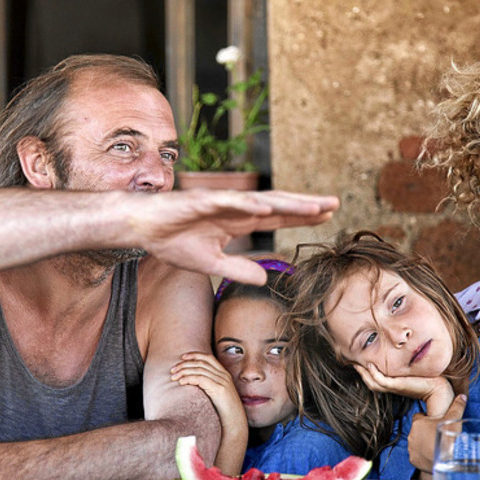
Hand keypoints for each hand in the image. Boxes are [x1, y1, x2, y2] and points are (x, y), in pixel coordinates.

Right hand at [134, 189, 338, 284]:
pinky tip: (270, 207)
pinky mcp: (203, 201)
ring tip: (314, 205)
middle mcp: (235, 209)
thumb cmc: (173, 241)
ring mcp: (221, 203)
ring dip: (288, 203)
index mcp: (238, 222)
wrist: (143, 227)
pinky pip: (230, 203)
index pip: (277, 218)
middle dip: (307, 205)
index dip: (302, 217)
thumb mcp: (212, 264)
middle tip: (336, 203)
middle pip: (278, 205)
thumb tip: (265, 279)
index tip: (327, 217)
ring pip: (261, 200)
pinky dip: (249, 204)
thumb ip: (239, 269)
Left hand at [170, 352, 246, 434]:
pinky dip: (189, 378)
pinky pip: (201, 379)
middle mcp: (223, 375)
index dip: (195, 355)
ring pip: (199, 369)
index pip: (208, 357)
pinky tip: (181, 382)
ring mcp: (222, 381)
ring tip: (174, 377)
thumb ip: (208, 384)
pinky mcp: (219, 389)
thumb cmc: (224, 410)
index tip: (182, 357)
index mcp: (224, 373)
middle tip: (173, 369)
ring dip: (184, 372)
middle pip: (201, 362)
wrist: (235, 420)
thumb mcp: (216, 393)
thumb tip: (191, 380)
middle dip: (185, 364)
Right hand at [354, 363, 453, 415]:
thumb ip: (408, 364)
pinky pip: (381, 381)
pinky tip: (370, 365)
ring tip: (357, 362)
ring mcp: (395, 387)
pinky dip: (373, 374)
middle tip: (352, 359)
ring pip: (373, 383)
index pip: (375, 379)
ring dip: (363, 373)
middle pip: (370, 382)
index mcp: (395, 384)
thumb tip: (406, 349)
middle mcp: (393, 387)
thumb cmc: (431, 378)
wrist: (440, 389)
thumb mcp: (415, 369)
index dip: (365, 371)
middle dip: (360, 371)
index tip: (360, 359)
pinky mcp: (399, 386)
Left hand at [408, 394, 467, 472]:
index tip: (435, 423)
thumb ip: (457, 407)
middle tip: (438, 435)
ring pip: (416, 442)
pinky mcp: (413, 459)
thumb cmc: (448, 438)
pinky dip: (423, 456)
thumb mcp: (454, 420)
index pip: (419, 416)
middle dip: (426, 432)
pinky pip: (417, 455)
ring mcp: (411, 447)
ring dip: (424, 443)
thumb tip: (462, 396)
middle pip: (418, 430)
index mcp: (418, 422)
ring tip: (437, 446)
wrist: (447, 461)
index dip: (427, 419)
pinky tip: (433, 456)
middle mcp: (411, 434)